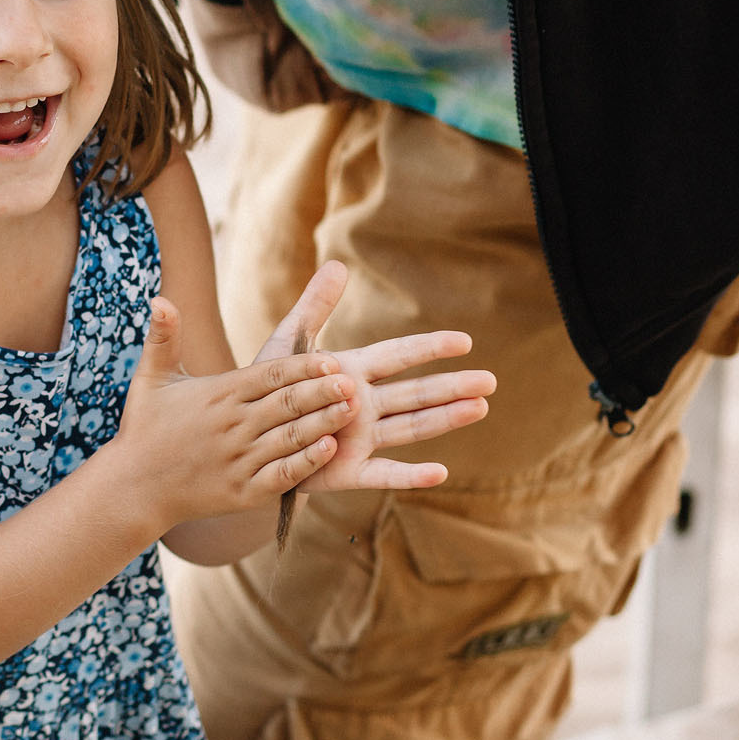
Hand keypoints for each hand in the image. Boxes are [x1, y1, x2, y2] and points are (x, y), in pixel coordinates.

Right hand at [112, 298, 356, 531]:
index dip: (302, 367)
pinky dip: (307, 462)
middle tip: (353, 381)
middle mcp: (231, 426)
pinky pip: (282, 474)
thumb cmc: (144, 429)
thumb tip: (160, 298)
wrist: (133, 488)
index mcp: (217, 395)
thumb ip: (163, 338)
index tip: (330, 358)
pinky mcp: (242, 492)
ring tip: (352, 409)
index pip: (268, 376)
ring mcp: (238, 460)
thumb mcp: (150, 380)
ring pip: (290, 437)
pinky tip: (330, 449)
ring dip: (324, 422)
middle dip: (322, 391)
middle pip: (286, 404)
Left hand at [253, 261, 493, 492]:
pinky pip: (383, 473)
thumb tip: (337, 264)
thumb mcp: (288, 343)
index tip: (464, 341)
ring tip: (479, 408)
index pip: (398, 355)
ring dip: (444, 419)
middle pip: (415, 393)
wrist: (248, 438)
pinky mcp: (349, 471)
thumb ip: (314, 307)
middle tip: (490, 381)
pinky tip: (440, 473)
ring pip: (410, 427)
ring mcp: (361, 439)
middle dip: (451, 386)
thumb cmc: (272, 389)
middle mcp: (364, 405)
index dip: (429, 348)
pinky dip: (410, 476)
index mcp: (353, 372)